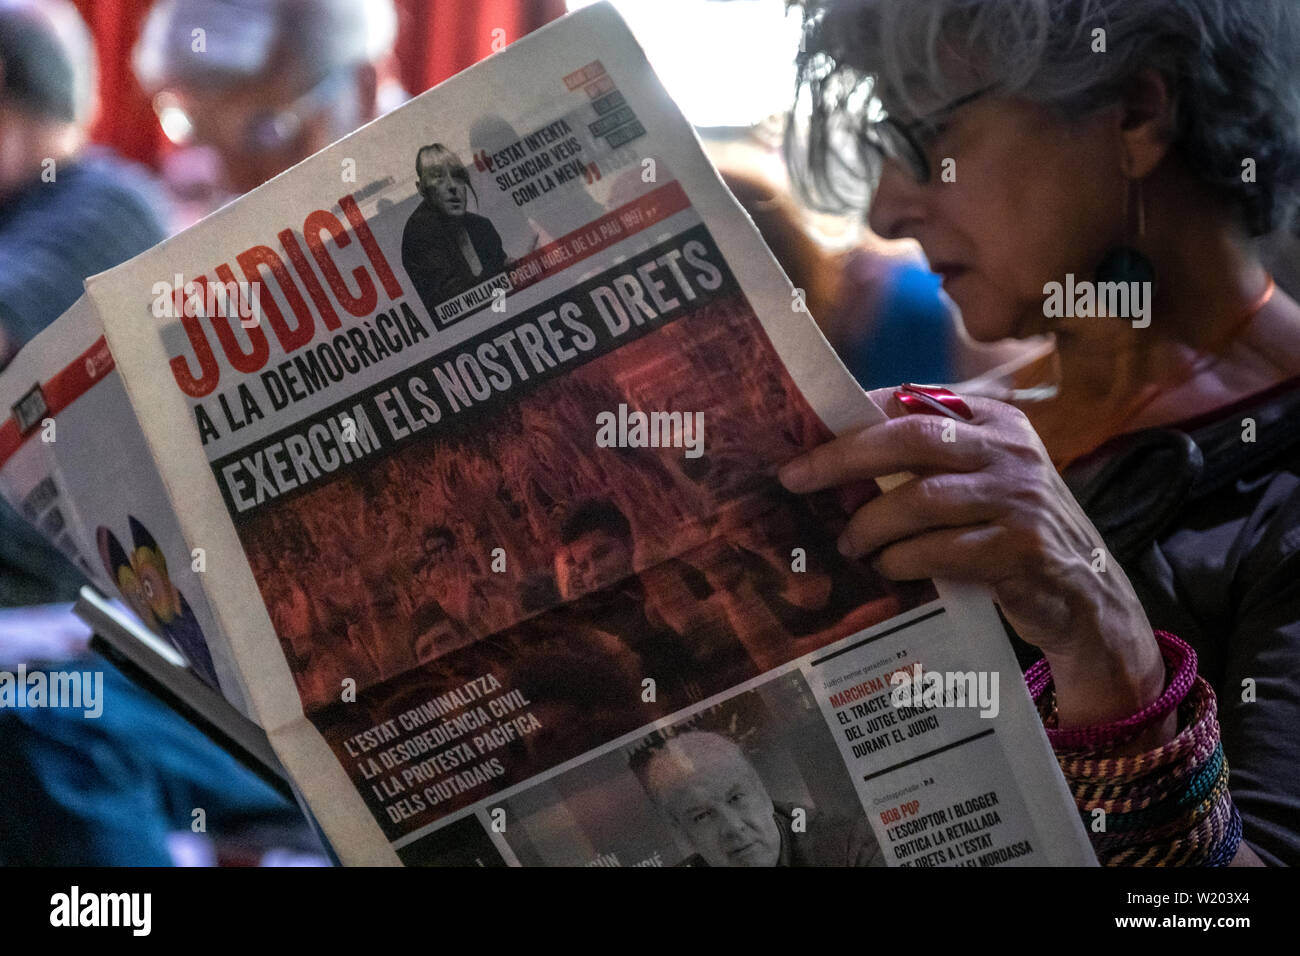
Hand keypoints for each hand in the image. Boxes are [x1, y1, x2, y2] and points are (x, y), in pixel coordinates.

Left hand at [778, 387, 1166, 728]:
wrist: (1088, 598)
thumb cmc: (1016, 532)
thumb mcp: (987, 480)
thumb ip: (934, 459)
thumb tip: (840, 452)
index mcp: (998, 421)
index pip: (915, 400)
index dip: (857, 414)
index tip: (809, 432)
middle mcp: (1012, 450)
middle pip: (912, 437)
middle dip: (844, 456)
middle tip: (796, 478)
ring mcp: (1019, 498)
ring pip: (920, 498)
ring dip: (870, 523)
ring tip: (848, 542)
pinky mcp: (1020, 549)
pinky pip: (940, 549)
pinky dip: (902, 559)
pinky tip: (886, 568)